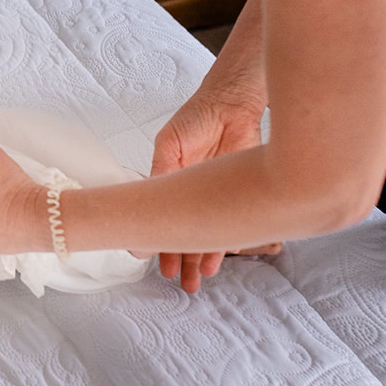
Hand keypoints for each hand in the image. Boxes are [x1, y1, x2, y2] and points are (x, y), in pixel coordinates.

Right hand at [151, 90, 278, 291]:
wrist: (233, 104)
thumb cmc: (197, 117)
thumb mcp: (170, 143)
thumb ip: (161, 171)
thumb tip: (150, 198)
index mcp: (169, 181)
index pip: (159, 217)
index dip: (154, 238)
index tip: (146, 257)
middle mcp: (192, 193)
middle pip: (184, 232)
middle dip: (180, 258)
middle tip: (178, 280)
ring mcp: (215, 196)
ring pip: (206, 234)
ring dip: (201, 258)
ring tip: (196, 280)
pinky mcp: (238, 194)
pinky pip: (231, 224)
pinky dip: (226, 244)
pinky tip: (218, 260)